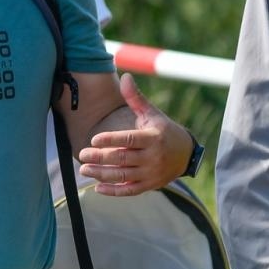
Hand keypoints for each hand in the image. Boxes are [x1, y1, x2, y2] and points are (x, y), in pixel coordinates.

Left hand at [76, 74, 190, 195]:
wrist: (185, 154)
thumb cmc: (163, 130)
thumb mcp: (151, 113)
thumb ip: (136, 98)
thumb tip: (125, 77)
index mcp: (152, 138)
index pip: (129, 139)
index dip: (111, 140)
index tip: (93, 139)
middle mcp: (152, 157)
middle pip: (123, 159)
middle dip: (101, 158)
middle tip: (82, 154)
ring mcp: (151, 173)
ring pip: (123, 176)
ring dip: (102, 174)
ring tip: (84, 169)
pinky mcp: (149, 185)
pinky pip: (130, 191)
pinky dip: (114, 191)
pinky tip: (97, 187)